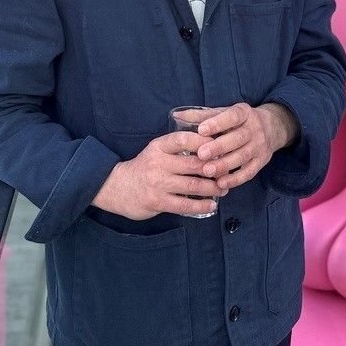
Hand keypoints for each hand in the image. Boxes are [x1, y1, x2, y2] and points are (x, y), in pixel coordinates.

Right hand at [93, 130, 228, 219]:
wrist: (117, 187)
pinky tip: (212, 205)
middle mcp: (158, 163)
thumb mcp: (156, 150)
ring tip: (223, 189)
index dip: (204, 142)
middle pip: (194, 164)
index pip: (183, 139)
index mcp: (159, 146)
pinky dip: (202, 205)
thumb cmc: (144, 167)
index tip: (220, 147)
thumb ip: (177, 148)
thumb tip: (210, 146)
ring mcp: (158, 183)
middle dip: (215, 169)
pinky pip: (185, 205)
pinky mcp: (158, 201)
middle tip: (228, 172)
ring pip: (192, 185)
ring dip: (212, 188)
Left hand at [193, 102, 297, 191]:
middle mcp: (254, 128)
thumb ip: (202, 115)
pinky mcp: (262, 162)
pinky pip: (249, 172)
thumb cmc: (238, 121)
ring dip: (225, 165)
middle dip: (219, 147)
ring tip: (207, 171)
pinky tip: (221, 183)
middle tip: (201, 154)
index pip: (232, 116)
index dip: (218, 123)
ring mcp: (260, 146)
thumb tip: (178, 115)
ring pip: (243, 156)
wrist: (272, 127)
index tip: (201, 129)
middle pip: (238, 138)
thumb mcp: (224, 113)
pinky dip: (235, 179)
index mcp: (244, 112)